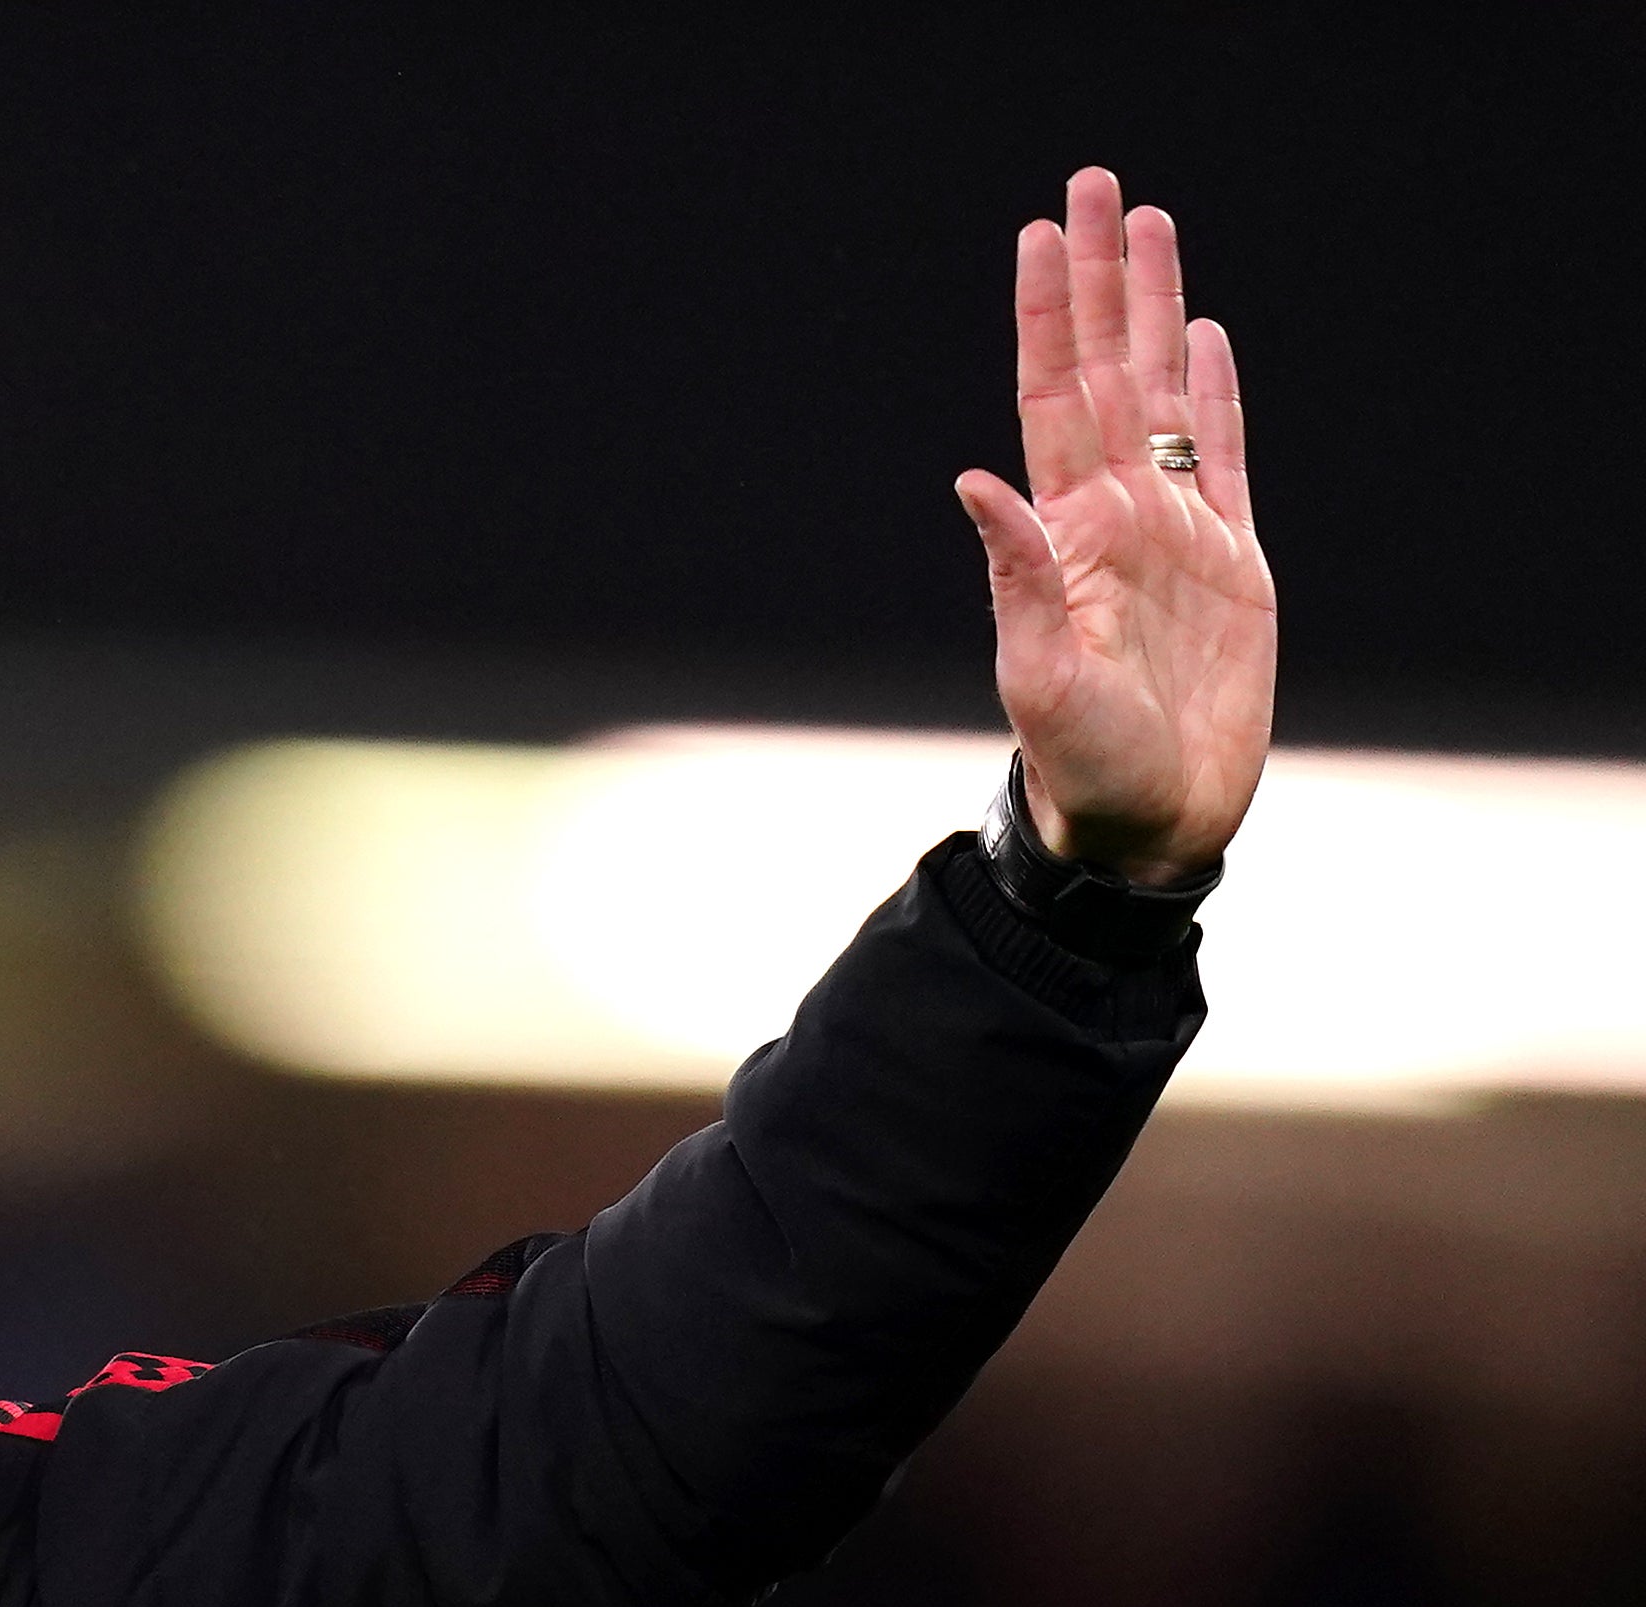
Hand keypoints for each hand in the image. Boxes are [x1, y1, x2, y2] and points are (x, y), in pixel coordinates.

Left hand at [955, 167, 1276, 884]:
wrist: (1147, 824)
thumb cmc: (1081, 765)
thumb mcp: (1037, 673)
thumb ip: (1013, 576)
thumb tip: (972, 480)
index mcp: (1068, 533)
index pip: (1052, 395)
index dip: (1046, 313)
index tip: (1039, 232)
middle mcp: (1117, 515)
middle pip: (1108, 367)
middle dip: (1101, 277)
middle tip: (1096, 184)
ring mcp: (1175, 531)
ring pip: (1165, 391)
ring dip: (1156, 309)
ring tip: (1151, 226)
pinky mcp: (1232, 562)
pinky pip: (1226, 455)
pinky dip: (1216, 393)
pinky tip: (1203, 337)